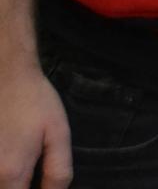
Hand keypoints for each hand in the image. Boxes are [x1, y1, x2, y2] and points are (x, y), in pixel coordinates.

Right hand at [0, 62, 70, 188]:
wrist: (6, 75)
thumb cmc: (34, 102)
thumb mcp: (58, 134)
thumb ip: (58, 172)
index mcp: (11, 173)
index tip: (38, 187)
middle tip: (32, 175)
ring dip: (8, 182)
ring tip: (20, 166)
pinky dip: (0, 175)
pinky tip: (9, 161)